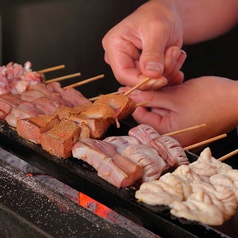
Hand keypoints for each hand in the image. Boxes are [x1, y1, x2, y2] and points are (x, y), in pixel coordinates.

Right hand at [102, 0, 184, 89]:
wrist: (166, 15)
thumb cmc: (157, 14)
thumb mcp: (157, 29)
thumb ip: (153, 53)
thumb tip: (151, 74)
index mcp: (115, 47)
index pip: (123, 74)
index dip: (142, 82)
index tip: (162, 79)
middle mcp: (120, 59)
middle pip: (137, 80)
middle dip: (159, 73)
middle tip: (173, 54)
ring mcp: (131, 66)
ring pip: (149, 82)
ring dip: (168, 70)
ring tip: (174, 50)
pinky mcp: (142, 71)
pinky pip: (156, 80)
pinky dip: (170, 72)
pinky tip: (175, 57)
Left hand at [119, 76, 237, 146]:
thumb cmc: (211, 99)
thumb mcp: (177, 97)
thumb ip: (152, 97)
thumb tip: (132, 96)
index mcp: (169, 134)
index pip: (142, 117)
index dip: (135, 101)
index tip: (127, 87)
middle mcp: (173, 133)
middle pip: (152, 112)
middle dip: (148, 94)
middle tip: (140, 79)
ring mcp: (181, 125)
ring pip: (162, 106)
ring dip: (159, 92)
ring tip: (157, 78)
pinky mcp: (187, 116)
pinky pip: (173, 105)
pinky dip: (170, 95)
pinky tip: (170, 82)